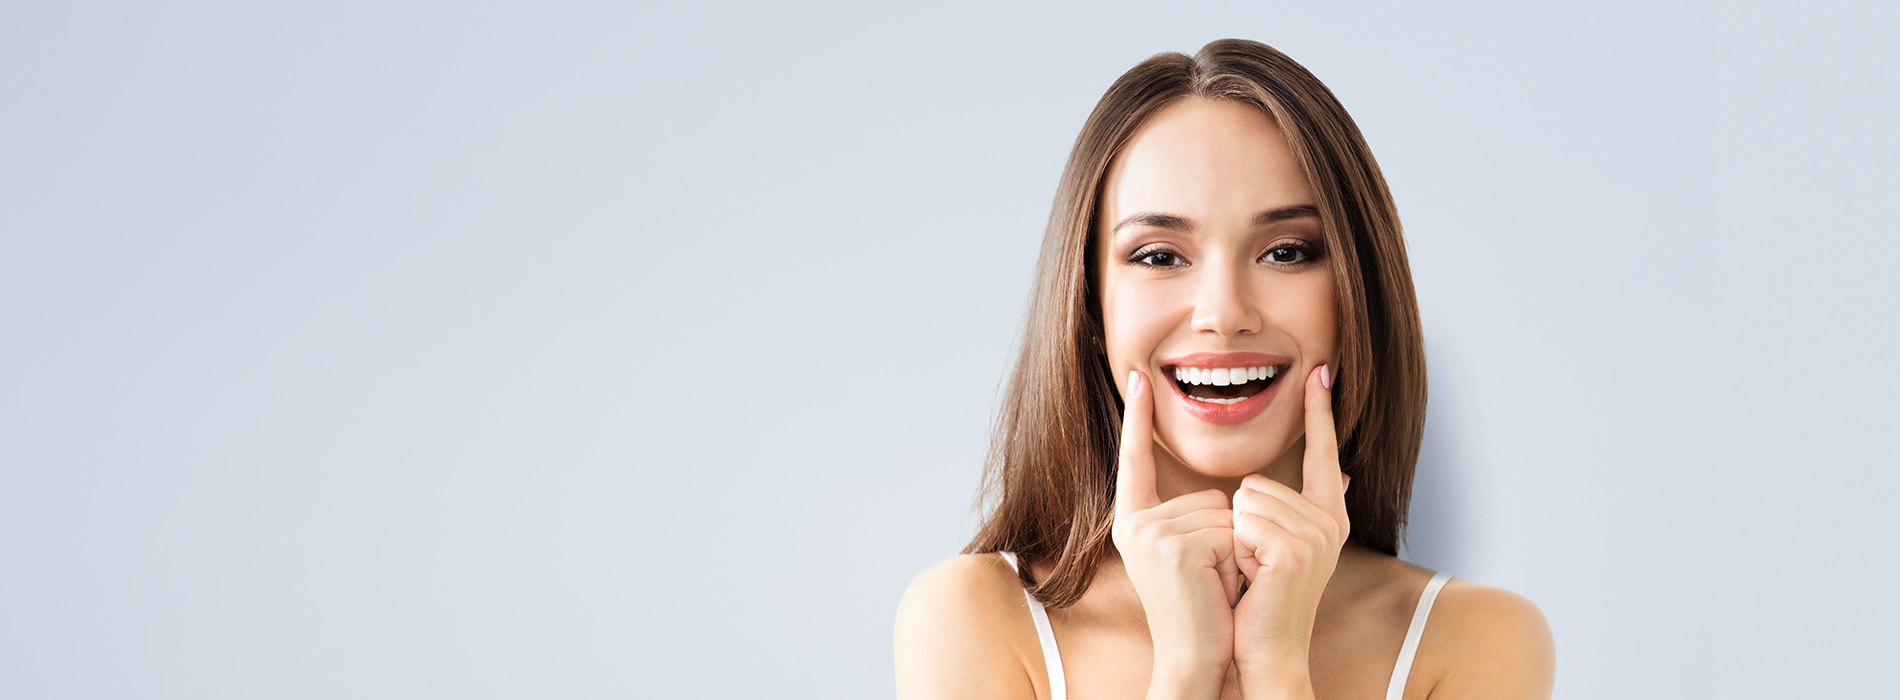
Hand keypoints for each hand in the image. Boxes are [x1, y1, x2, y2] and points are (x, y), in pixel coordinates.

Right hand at [1111, 369, 1243, 678]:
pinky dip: (1237, 560)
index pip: (1136, 460)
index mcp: (1136, 522)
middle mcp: (1135, 524)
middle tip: (1211, 578)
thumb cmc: (1206, 609)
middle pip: (1211, 494)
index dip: (1137, 418)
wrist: (1195, 658)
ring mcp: (1151, 534)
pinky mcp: (1173, 546)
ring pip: (1225, 513)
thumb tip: (1312, 478)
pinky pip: (1230, 531)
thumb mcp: (1205, 554)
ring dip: (1236, 550)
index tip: (1137, 377)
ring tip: (1214, 585)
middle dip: (1228, 535)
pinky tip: (1215, 587)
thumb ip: (1218, 516)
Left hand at [1230, 364, 1351, 671]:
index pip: (1323, 452)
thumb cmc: (1260, 600)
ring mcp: (1316, 536)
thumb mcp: (1279, 547)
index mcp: (1328, 516)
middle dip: (1240, 523)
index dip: (1319, 411)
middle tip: (1254, 565)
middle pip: (1257, 481)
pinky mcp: (1294, 550)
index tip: (1319, 369)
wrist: (1264, 650)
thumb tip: (1343, 471)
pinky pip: (1242, 521)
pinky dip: (1235, 550)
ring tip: (1252, 573)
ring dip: (1235, 538)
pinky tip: (1251, 578)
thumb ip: (1299, 508)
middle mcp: (1329, 522)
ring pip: (1245, 500)